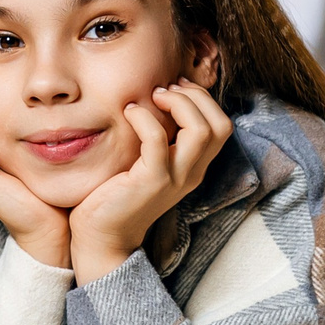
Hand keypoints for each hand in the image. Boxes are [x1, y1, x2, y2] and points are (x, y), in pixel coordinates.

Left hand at [66, 82, 233, 285]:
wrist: (103, 236)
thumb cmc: (119, 192)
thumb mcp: (148, 162)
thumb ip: (161, 138)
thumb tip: (157, 95)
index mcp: (195, 167)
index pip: (222, 126)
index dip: (203, 99)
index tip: (174, 88)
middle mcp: (192, 173)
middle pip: (220, 125)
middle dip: (196, 97)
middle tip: (165, 89)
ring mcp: (175, 179)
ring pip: (200, 131)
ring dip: (178, 103)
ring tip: (154, 96)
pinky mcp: (151, 182)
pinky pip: (156, 139)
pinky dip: (145, 118)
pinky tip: (129, 111)